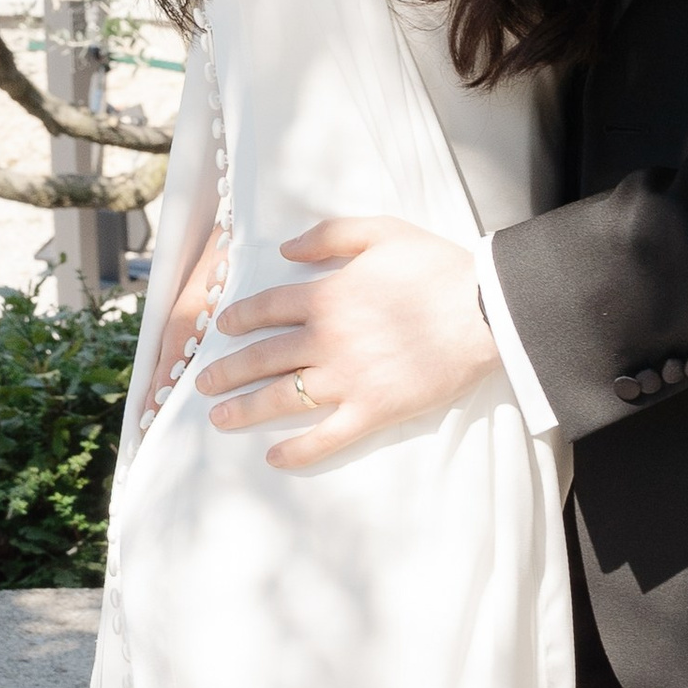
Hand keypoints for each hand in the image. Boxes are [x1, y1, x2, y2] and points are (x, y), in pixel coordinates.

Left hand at [198, 214, 496, 467]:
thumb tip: (286, 249)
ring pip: (282, 398)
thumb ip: (330, 235)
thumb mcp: (383, 231)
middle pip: (262, 357)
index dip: (239, 318)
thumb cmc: (437, 268)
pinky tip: (275, 456)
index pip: (267, 308)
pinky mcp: (372, 411)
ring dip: (245, 409)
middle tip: (203, 384)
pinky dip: (298, 450)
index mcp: (326, 296)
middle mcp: (326, 340)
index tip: (221, 329)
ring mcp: (346, 380)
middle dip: (227, 371)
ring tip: (220, 418)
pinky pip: (326, 437)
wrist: (484, 310)